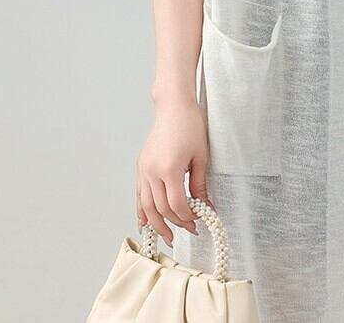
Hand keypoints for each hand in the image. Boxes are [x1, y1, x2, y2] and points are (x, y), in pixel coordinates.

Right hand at [136, 98, 212, 246]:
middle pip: (161, 209)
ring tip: (167, 236)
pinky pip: (139, 195)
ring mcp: (144, 170)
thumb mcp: (200, 156)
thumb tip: (204, 206)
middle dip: (175, 223)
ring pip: (146, 206)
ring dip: (157, 224)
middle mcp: (152, 172)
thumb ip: (199, 184)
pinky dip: (142, 211)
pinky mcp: (141, 167)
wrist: (174, 107)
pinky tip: (146, 223)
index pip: (177, 204)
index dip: (187, 217)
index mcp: (169, 169)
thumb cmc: (190, 126)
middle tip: (188, 230)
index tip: (198, 221)